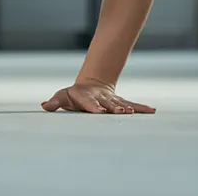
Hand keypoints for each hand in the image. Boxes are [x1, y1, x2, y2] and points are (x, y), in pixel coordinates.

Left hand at [40, 79, 154, 113]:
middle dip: (113, 108)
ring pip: (121, 103)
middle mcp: (101, 98)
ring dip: (128, 108)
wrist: (90, 85)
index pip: (90, 103)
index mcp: (86, 97)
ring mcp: (111, 99)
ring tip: (134, 112)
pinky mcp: (120, 101)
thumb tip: (44, 106)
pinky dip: (142, 108)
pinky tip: (152, 111)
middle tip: (121, 111)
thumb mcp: (63, 97)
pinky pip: (133, 104)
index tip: (98, 111)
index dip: (94, 106)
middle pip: (108, 103)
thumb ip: (55, 102)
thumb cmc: (74, 95)